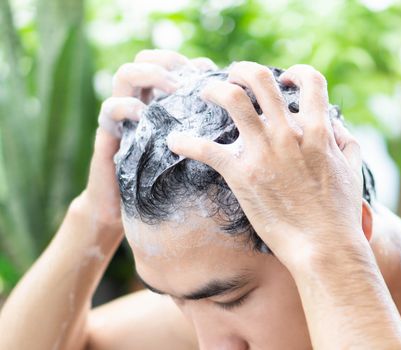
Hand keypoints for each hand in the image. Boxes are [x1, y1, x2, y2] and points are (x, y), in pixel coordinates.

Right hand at [75, 49, 217, 232]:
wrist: (129, 214)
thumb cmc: (169, 189)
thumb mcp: (194, 159)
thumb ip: (209, 139)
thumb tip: (246, 129)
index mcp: (163, 106)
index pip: (173, 67)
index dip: (191, 63)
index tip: (211, 71)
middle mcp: (141, 104)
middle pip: (146, 60)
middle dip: (167, 59)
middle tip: (187, 75)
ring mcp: (122, 117)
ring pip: (125, 76)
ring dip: (149, 74)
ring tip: (172, 87)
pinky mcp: (108, 135)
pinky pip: (109, 109)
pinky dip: (125, 106)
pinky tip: (143, 115)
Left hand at [167, 62, 366, 267]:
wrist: (324, 247)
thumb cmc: (340, 214)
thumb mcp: (353, 171)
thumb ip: (346, 142)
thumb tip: (336, 127)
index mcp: (317, 130)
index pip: (310, 81)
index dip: (296, 72)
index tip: (285, 80)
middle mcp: (289, 133)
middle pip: (260, 79)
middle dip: (242, 70)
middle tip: (233, 77)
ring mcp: (264, 152)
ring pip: (232, 99)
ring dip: (214, 90)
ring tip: (206, 94)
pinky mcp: (243, 175)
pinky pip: (206, 149)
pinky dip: (186, 142)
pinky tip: (175, 142)